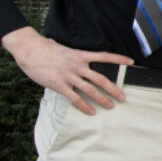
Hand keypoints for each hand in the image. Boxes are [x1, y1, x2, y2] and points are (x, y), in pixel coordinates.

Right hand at [1, 26, 131, 115]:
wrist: (30, 49)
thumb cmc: (45, 48)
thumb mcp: (64, 49)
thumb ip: (74, 57)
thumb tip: (80, 61)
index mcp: (81, 55)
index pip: (104, 56)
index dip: (119, 59)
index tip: (131, 62)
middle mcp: (78, 66)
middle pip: (101, 79)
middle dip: (113, 89)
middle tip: (123, 97)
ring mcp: (69, 76)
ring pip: (91, 90)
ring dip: (102, 99)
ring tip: (111, 106)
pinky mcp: (59, 85)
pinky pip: (75, 98)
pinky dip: (84, 106)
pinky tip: (91, 112)